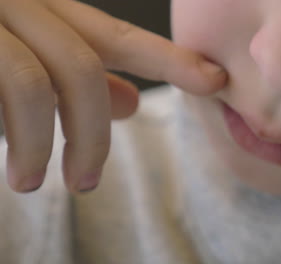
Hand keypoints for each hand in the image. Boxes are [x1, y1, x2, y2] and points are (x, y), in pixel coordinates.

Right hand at [0, 0, 227, 193]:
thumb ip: (78, 81)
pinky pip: (10, 89)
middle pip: (82, 64)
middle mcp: (23, 7)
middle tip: (86, 181)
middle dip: (92, 132)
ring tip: (34, 183)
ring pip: (42, 83)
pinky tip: (17, 175)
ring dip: (49, 144)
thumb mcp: (30, 64)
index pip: (117, 34)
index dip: (170, 59)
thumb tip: (132, 103)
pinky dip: (21, 141)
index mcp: (47, 12)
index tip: (215, 80)